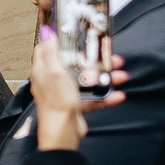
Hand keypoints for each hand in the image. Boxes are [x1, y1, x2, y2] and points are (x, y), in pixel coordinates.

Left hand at [29, 28, 126, 152]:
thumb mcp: (53, 72)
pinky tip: (117, 96)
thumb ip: (50, 52)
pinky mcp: (76, 106)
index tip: (80, 36)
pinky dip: (105, 97)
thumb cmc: (55, 103)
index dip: (64, 42)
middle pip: (76, 65)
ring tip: (120, 76)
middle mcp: (54, 81)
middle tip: (111, 58)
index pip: (51, 50)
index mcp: (45, 71)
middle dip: (95, 61)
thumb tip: (45, 32)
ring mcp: (66, 94)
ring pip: (88, 81)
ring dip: (106, 78)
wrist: (63, 132)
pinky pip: (93, 99)